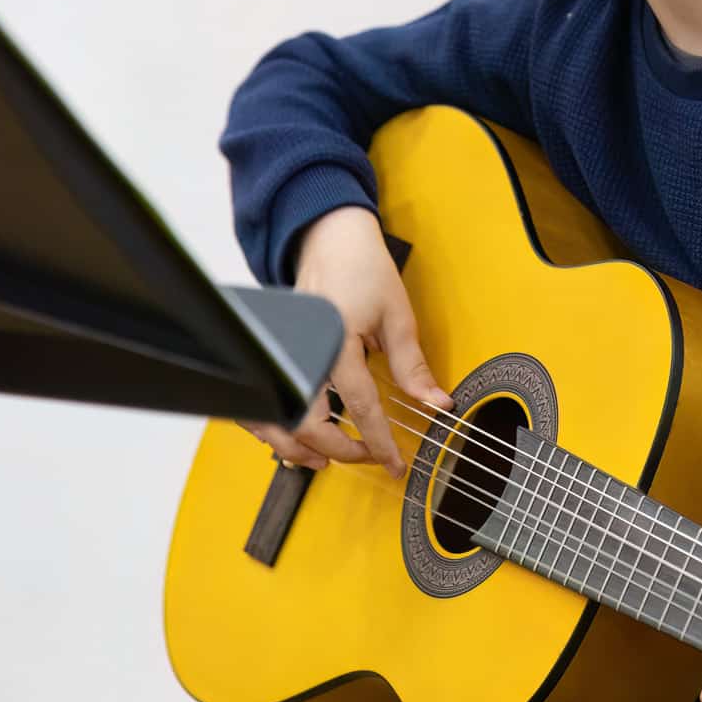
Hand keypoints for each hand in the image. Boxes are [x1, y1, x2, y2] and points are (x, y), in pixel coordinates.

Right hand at [236, 205, 451, 475]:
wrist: (329, 237)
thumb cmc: (362, 268)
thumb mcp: (398, 316)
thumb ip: (412, 366)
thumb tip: (436, 403)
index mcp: (336, 343)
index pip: (360, 408)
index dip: (379, 442)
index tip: (394, 463)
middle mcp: (304, 353)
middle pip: (309, 424)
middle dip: (338, 451)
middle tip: (367, 458)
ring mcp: (285, 353)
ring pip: (275, 420)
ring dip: (297, 448)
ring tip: (326, 461)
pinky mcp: (277, 353)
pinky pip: (265, 403)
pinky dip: (278, 427)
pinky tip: (299, 438)